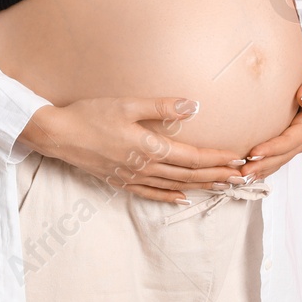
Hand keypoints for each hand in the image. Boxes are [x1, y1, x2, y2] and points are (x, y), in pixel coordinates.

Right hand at [19, 97, 249, 203]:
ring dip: (201, 187)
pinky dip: (169, 197)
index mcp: (149, 147)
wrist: (58, 134)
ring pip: (174, 186)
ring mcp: (132, 177)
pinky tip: (182, 198)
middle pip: (189, 176)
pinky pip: (150, 193)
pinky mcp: (121, 181)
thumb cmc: (91, 114)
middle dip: (218, 176)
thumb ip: (162, 106)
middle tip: (243, 177)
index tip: (238, 160)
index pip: (192, 157)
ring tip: (222, 187)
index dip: (217, 159)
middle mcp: (144, 167)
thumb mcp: (127, 103)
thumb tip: (194, 105)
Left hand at [238, 56, 301, 183]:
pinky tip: (249, 170)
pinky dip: (264, 165)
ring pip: (279, 160)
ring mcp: (298, 141)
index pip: (290, 140)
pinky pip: (277, 156)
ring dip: (261, 169)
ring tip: (241, 175)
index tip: (254, 152)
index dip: (273, 148)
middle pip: (282, 155)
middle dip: (263, 164)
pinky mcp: (290, 140)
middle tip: (242, 171)